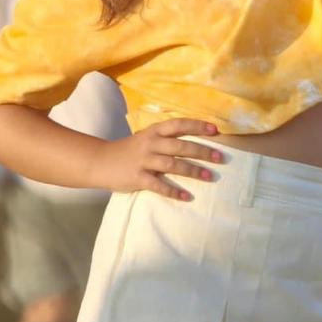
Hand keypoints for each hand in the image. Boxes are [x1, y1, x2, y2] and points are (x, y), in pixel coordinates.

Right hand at [88, 118, 226, 200]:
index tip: (216, 131)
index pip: (179, 125)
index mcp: (154, 131)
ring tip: (209, 176)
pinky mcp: (138, 178)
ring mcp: (144, 161)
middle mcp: (150, 143)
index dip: (197, 126)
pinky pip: (158, 185)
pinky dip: (173, 191)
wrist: (100, 161)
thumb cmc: (129, 150)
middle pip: (180, 146)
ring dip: (193, 171)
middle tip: (220, 158)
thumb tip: (194, 138)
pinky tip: (186, 196)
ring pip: (172, 164)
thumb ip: (166, 138)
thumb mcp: (146, 137)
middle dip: (202, 151)